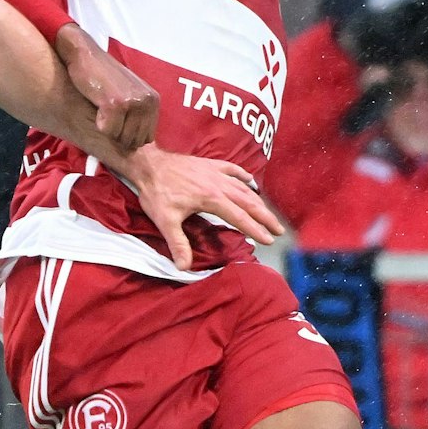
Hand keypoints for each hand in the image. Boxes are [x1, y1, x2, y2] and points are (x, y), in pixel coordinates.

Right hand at [56, 23, 157, 149]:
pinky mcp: (116, 104)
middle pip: (134, 141)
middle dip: (118, 135)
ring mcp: (132, 103)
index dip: (128, 135)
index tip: (116, 122)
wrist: (85, 55)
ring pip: (121, 138)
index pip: (146, 137)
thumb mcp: (130, 92)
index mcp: (153, 100)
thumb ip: (138, 113)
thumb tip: (139, 142)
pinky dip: (98, 124)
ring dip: (107, 130)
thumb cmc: (103, 75)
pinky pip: (108, 131)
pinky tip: (96, 107)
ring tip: (102, 110)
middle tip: (106, 117)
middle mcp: (147, 101)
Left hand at [116, 143, 282, 268]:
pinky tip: (251, 182)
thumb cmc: (157, 192)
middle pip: (249, 203)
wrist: (149, 161)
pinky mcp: (210, 164)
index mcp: (212, 199)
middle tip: (279, 230)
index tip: (269, 241)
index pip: (240, 218)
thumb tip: (183, 266)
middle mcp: (220, 185)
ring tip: (269, 213)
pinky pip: (233, 170)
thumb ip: (178, 243)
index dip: (256, 230)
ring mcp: (216, 172)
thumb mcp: (165, 221)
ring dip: (258, 201)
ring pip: (244, 188)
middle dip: (266, 217)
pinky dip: (244, 176)